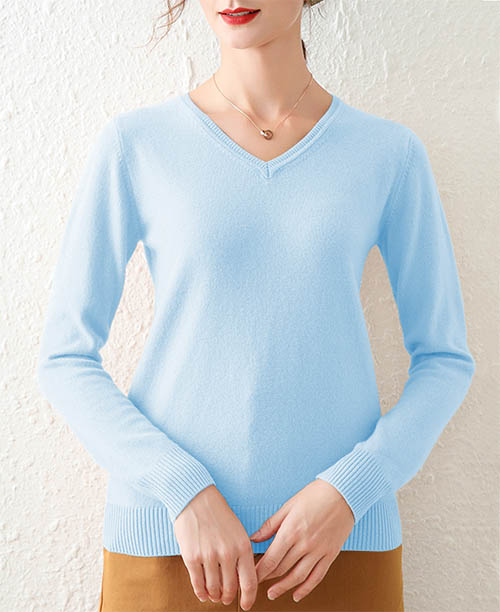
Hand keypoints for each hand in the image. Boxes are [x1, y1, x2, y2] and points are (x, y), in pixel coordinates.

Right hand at [173, 485, 257, 610]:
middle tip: (225, 598)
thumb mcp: (238, 531)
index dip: (248, 598)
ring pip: (213, 589)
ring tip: (213, 594)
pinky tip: (202, 592)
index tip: (246, 605)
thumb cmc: (217, 514)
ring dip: (214, 596)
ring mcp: (209, 555)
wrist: (195, 498)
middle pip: (230, 589)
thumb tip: (242, 579)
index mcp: (243, 546)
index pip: (249, 582)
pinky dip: (201, 592)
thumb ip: (241, 554)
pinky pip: (198, 584)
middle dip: (227, 597)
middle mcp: (228, 552)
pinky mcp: (192, 557)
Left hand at [249, 479, 354, 602]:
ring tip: (272, 593)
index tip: (250, 576)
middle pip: (282, 569)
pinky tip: (297, 594)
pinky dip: (306, 589)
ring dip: (283, 588)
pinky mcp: (330, 554)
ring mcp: (318, 551)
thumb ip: (271, 525)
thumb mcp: (288, 506)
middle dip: (267, 578)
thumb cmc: (315, 495)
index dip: (258, 571)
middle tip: (256, 582)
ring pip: (298, 577)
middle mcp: (304, 544)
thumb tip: (254, 538)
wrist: (343, 493)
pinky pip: (317, 577)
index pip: (271, 559)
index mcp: (291, 530)